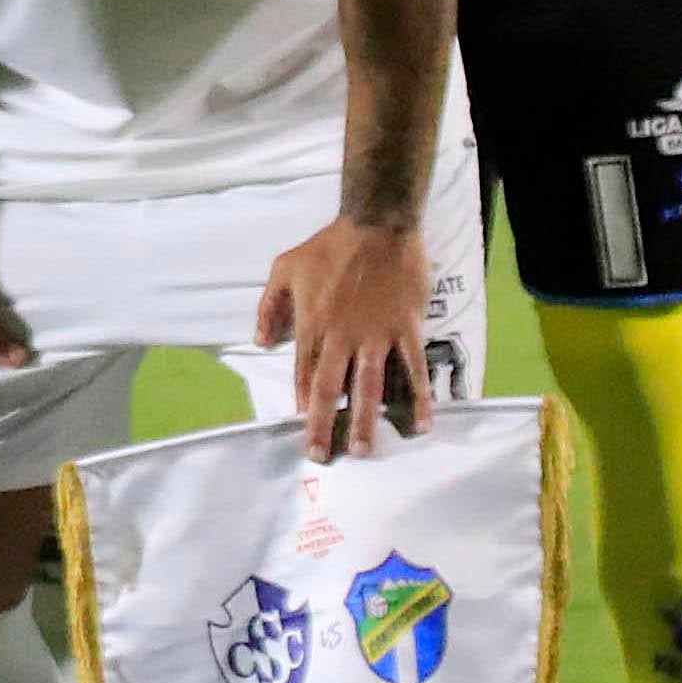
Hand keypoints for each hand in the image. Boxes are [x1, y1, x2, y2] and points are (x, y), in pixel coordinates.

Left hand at [256, 215, 428, 461]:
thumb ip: (269, 306)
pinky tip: (421, 423)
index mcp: (312, 324)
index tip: (303, 431)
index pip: (304, 373)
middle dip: (326, 425)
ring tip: (366, 451)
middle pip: (332, 388)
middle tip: (325, 456)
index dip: (304, 404)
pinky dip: (417, 397)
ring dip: (368, 421)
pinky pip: (413, 369)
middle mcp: (342, 336)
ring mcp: (376, 335)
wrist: (378, 225)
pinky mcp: (406, 329)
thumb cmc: (329, 246)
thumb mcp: (284, 267)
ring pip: (370, 386)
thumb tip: (259, 341)